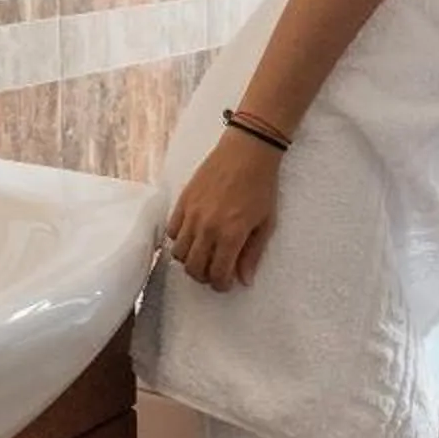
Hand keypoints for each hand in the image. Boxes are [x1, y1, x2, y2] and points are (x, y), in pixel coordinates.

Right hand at [165, 132, 280, 290]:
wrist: (247, 152)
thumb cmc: (262, 187)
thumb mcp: (266, 224)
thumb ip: (253, 254)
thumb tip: (244, 280)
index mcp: (231, 235)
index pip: (218, 274)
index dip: (221, 285)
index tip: (226, 283)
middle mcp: (207, 228)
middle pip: (194, 268)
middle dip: (204, 277)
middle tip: (214, 272)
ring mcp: (192, 214)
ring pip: (179, 253)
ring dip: (190, 260)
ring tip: (203, 255)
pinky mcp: (183, 201)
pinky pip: (171, 231)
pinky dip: (179, 240)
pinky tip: (193, 236)